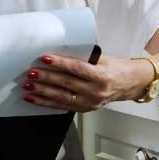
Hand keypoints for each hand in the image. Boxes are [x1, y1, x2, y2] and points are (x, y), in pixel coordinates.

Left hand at [19, 54, 151, 111]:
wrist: (130, 84)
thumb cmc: (115, 68)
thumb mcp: (103, 59)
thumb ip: (83, 58)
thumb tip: (58, 50)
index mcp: (102, 76)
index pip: (77, 68)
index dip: (60, 63)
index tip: (45, 58)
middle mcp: (97, 91)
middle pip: (67, 84)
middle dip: (46, 78)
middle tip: (31, 73)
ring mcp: (90, 103)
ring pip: (62, 98)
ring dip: (42, 92)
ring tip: (28, 86)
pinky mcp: (84, 109)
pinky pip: (62, 106)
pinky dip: (46, 103)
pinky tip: (34, 98)